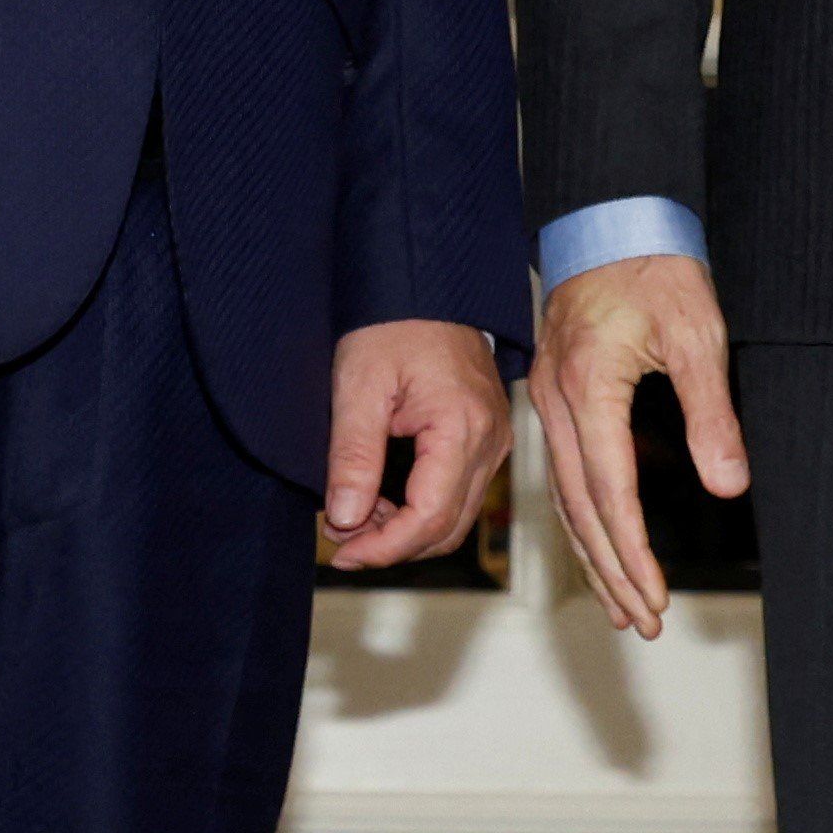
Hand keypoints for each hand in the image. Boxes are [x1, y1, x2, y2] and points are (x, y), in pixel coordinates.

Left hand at [322, 320, 510, 571]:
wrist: (422, 282)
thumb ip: (352, 456)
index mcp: (463, 427)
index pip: (430, 517)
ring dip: (405, 529)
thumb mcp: (358, 385)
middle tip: (340, 539)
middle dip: (392, 544)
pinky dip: (420, 507)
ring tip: (353, 518)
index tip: (342, 551)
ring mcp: (492, 439)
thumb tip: (344, 521)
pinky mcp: (484, 436)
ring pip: (454, 515)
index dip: (384, 546)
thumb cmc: (391, 322)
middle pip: (446, 526)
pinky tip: (379, 498)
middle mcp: (489, 440)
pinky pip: (457, 491)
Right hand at [528, 252, 743, 638]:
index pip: (609, 489)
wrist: (613, 217)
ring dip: (594, 554)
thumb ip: (711, 413)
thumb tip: (730, 484)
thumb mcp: (699, 336)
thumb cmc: (658, 269)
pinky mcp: (556, 395)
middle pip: (580, 506)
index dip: (632, 550)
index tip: (654, 595)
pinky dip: (583, 517)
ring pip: (566, 495)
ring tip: (622, 606)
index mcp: (589, 386)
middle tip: (642, 622)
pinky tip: (600, 544)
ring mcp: (550, 398)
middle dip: (612, 570)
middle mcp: (558, 400)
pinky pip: (564, 472)